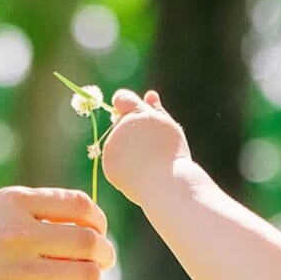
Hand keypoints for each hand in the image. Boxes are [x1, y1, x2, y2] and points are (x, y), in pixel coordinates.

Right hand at [0, 186, 115, 279]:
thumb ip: (43, 207)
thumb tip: (94, 223)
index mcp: (18, 203)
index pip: (84, 208)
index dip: (100, 223)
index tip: (97, 233)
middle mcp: (19, 234)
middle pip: (92, 243)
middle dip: (105, 253)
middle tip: (102, 260)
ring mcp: (15, 272)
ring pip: (87, 276)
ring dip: (93, 279)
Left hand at [102, 89, 192, 204]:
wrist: (167, 185)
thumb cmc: (172, 154)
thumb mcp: (168, 128)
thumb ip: (156, 110)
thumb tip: (149, 95)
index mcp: (138, 114)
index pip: (122, 98)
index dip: (125, 102)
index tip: (128, 108)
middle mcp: (121, 127)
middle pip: (120, 122)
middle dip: (132, 130)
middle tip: (151, 145)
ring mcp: (112, 147)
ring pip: (117, 142)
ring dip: (128, 148)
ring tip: (147, 161)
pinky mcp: (108, 164)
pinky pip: (114, 160)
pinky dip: (123, 165)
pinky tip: (139, 172)